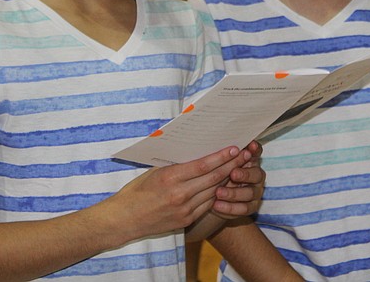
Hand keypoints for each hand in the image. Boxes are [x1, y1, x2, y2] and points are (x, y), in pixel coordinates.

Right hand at [110, 145, 249, 239]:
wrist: (125, 219)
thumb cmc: (136, 191)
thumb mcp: (154, 171)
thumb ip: (176, 165)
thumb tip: (195, 152)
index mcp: (170, 178)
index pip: (203, 165)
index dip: (221, 157)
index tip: (234, 148)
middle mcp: (180, 194)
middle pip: (213, 178)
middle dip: (231, 166)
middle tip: (245, 155)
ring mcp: (185, 209)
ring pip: (214, 191)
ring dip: (228, 180)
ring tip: (239, 168)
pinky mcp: (186, 220)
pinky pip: (207, 204)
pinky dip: (217, 193)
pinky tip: (225, 185)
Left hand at [212, 140, 264, 217]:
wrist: (214, 198)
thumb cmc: (216, 174)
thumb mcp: (217, 163)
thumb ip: (220, 154)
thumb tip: (210, 137)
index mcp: (250, 160)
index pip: (256, 152)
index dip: (255, 149)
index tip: (250, 146)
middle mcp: (256, 175)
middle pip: (257, 174)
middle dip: (245, 174)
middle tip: (232, 173)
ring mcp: (255, 192)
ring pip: (249, 193)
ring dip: (233, 193)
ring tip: (218, 192)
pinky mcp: (251, 207)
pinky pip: (243, 209)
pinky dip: (230, 207)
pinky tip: (217, 205)